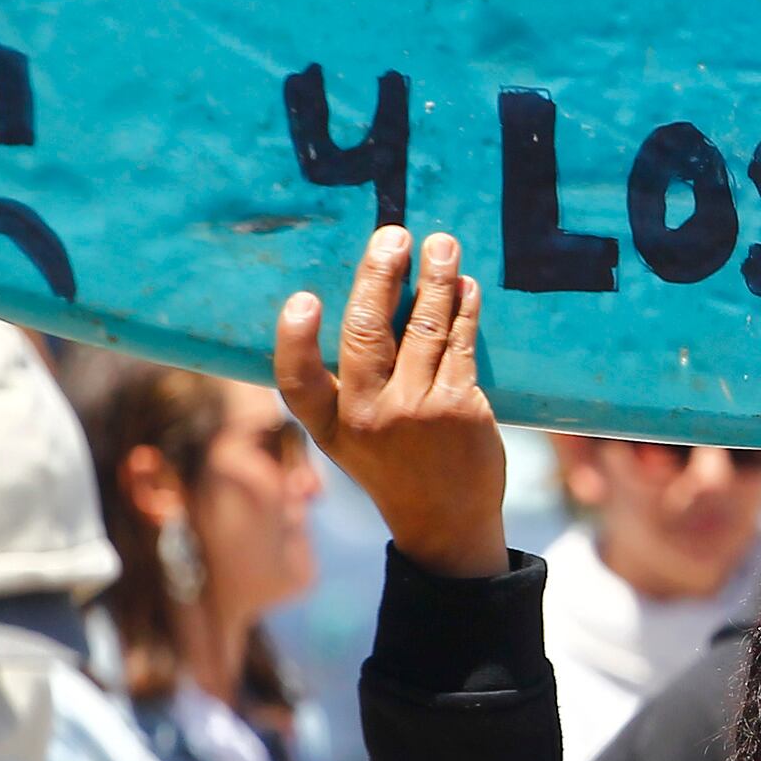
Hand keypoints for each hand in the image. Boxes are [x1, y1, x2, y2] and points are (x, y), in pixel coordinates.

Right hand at [276, 226, 508, 578]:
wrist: (446, 524)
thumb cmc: (394, 467)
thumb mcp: (352, 438)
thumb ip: (346, 384)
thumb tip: (365, 298)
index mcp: (331, 426)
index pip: (297, 384)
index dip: (294, 341)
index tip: (301, 299)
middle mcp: (369, 418)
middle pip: (366, 334)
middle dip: (379, 276)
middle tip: (392, 236)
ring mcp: (417, 413)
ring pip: (422, 328)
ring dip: (434, 278)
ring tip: (441, 243)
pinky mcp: (459, 408)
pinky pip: (460, 344)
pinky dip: (463, 308)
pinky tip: (466, 285)